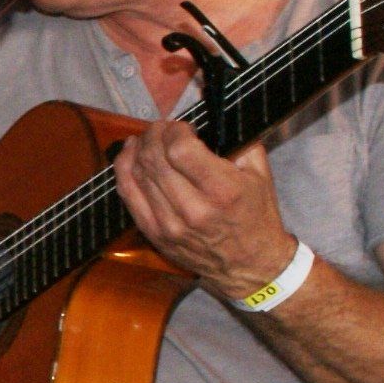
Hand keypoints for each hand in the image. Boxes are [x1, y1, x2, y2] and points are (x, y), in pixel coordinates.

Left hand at [113, 119, 295, 298]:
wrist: (251, 265)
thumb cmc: (257, 217)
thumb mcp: (259, 174)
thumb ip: (236, 141)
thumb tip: (208, 117)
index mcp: (223, 191)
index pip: (180, 150)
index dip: (174, 130)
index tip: (181, 126)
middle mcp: (193, 210)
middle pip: (155, 159)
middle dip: (155, 134)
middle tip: (162, 127)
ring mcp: (170, 225)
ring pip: (138, 174)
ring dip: (139, 148)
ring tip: (148, 138)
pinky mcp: (154, 234)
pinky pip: (128, 195)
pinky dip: (124, 169)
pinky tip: (130, 154)